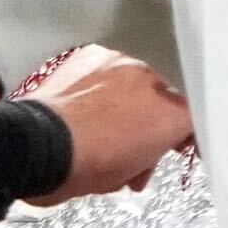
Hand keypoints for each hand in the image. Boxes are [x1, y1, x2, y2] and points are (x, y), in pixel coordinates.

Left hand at [24, 42, 191, 201]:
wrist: (40, 146)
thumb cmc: (87, 164)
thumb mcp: (134, 172)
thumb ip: (158, 151)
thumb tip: (161, 143)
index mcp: (168, 110)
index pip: (188, 117)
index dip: (179, 136)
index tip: (173, 148)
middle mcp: (150, 79)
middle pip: (160, 99)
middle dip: (149, 124)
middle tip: (132, 151)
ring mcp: (117, 64)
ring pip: (132, 83)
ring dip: (124, 104)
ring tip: (103, 133)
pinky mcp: (89, 56)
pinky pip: (104, 70)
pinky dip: (99, 86)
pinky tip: (86, 108)